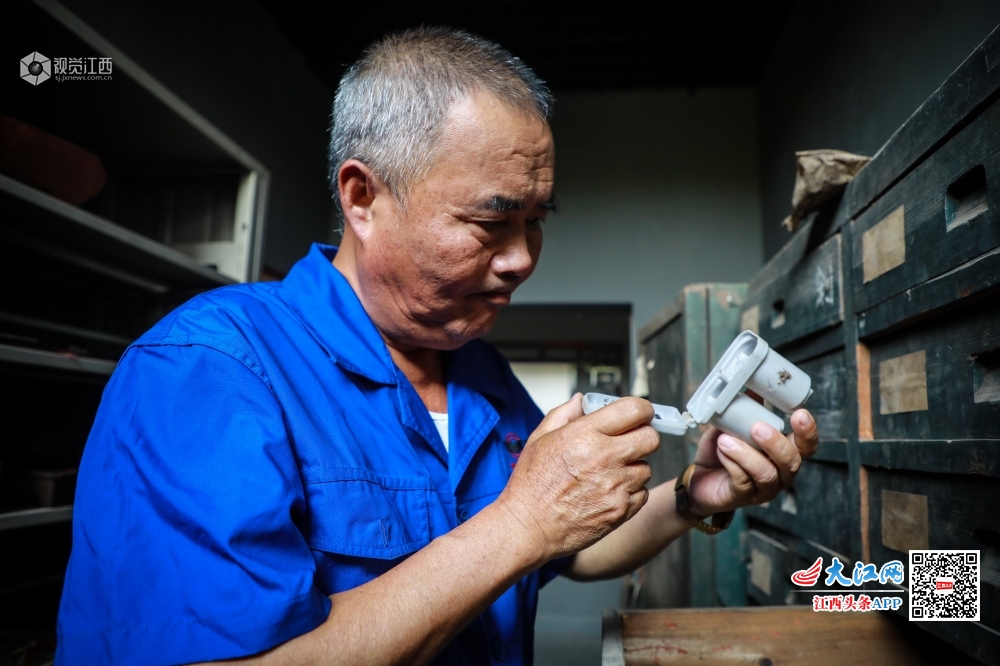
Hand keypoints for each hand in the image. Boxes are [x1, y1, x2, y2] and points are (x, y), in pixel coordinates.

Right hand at [495, 394, 658, 560]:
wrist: (528, 527)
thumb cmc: (531, 486)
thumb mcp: (539, 439)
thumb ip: (563, 414)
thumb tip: (580, 401)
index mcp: (583, 434)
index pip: (634, 409)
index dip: (642, 410)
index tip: (640, 414)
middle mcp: (603, 457)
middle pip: (651, 438)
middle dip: (643, 436)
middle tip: (630, 441)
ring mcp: (615, 485)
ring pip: (646, 468)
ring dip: (634, 467)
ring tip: (610, 472)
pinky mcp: (621, 510)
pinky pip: (642, 494)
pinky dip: (631, 492)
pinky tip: (609, 492)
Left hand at [686, 409, 818, 516]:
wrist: (699, 478)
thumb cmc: (722, 451)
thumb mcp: (733, 426)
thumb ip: (745, 410)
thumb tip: (754, 387)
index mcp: (783, 453)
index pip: (807, 446)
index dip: (808, 432)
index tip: (800, 413)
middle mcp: (780, 473)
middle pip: (792, 461)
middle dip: (776, 443)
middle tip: (757, 428)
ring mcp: (764, 488)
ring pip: (766, 473)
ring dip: (746, 453)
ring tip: (726, 439)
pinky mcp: (743, 497)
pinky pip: (742, 480)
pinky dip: (731, 462)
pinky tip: (721, 450)